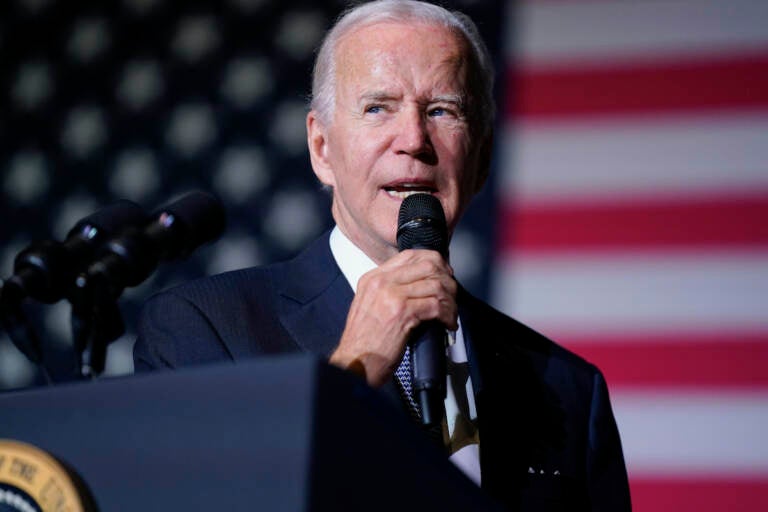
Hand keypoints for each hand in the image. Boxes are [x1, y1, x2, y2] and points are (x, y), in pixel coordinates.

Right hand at [329, 249, 456, 386]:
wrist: (354, 363)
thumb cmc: (364, 342)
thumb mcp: (370, 306)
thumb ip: (389, 291)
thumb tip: (419, 285)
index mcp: (373, 278)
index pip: (410, 255)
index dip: (434, 262)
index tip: (444, 274)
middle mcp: (381, 282)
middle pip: (427, 266)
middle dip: (447, 280)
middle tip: (452, 295)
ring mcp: (391, 296)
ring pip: (435, 285)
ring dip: (450, 301)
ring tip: (451, 313)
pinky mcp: (402, 313)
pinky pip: (436, 305)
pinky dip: (448, 315)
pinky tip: (447, 323)